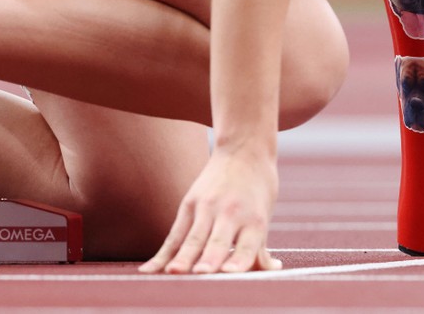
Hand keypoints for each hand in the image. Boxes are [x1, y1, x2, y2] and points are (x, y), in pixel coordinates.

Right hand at [139, 145, 280, 273]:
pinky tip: (149, 270)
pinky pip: (174, 235)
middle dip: (207, 259)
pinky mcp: (188, 204)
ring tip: (172, 273)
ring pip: (192, 238)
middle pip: (216, 241)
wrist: (243, 149)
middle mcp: (230, 213)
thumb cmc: (258, 188)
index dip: (238, 260)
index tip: (228, 272)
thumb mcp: (264, 216)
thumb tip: (273, 270)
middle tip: (200, 273)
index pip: (246, 245)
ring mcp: (206, 207)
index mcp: (255, 220)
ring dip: (182, 257)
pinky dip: (163, 254)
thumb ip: (259, 247)